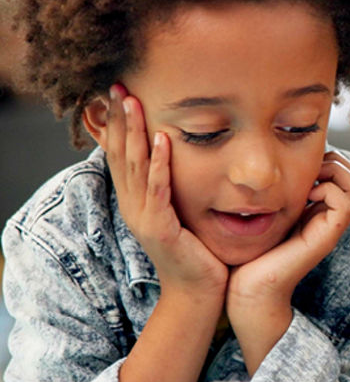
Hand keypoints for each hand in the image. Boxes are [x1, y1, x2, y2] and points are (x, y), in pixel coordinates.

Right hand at [103, 84, 226, 297]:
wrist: (199, 294)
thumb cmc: (197, 253)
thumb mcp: (180, 214)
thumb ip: (173, 190)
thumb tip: (178, 162)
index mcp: (137, 202)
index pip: (121, 156)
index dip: (118, 125)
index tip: (117, 95)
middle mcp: (133, 206)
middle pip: (121, 154)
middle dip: (120, 120)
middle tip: (117, 87)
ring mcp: (144, 217)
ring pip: (135, 166)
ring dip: (134, 132)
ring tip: (132, 102)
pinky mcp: (160, 227)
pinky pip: (158, 189)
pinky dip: (159, 163)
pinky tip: (162, 140)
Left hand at [226, 151, 349, 369]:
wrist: (247, 292)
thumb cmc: (248, 255)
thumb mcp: (264, 215)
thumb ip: (277, 194)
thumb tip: (271, 165)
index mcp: (319, 213)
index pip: (346, 174)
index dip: (330, 160)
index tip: (299, 166)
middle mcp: (331, 220)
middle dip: (336, 163)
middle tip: (306, 171)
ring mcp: (331, 229)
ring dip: (335, 174)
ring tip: (307, 182)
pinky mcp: (325, 238)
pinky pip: (345, 201)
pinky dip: (327, 189)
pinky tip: (303, 197)